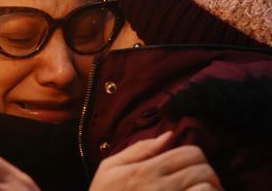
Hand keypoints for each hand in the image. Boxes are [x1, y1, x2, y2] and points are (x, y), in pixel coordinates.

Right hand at [89, 131, 221, 190]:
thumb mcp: (109, 169)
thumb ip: (138, 150)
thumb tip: (167, 135)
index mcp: (146, 170)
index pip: (189, 153)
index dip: (195, 156)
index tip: (189, 165)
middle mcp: (162, 188)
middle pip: (204, 170)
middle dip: (207, 174)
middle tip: (201, 181)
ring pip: (208, 189)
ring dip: (212, 190)